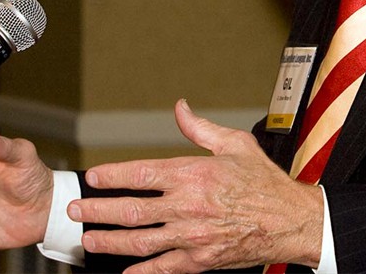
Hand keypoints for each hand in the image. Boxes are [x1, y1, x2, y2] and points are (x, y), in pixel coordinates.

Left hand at [69, 100, 322, 272]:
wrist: (291, 220)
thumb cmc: (264, 181)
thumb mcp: (234, 143)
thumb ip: (200, 128)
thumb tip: (180, 108)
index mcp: (193, 174)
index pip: (141, 174)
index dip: (112, 176)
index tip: (93, 177)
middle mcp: (188, 206)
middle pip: (131, 210)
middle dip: (97, 211)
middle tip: (75, 211)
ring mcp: (192, 237)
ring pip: (140, 241)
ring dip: (109, 241)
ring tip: (88, 240)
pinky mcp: (200, 261)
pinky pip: (163, 267)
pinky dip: (140, 271)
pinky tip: (123, 271)